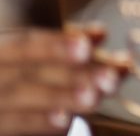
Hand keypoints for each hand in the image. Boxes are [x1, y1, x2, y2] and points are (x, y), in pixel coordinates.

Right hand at [0, 28, 122, 134]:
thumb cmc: (9, 67)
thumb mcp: (20, 50)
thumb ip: (58, 44)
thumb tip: (100, 35)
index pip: (22, 44)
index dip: (54, 44)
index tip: (88, 46)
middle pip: (27, 73)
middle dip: (70, 75)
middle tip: (110, 78)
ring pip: (19, 97)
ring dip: (59, 98)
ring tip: (93, 99)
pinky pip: (9, 123)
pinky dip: (36, 123)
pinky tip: (65, 121)